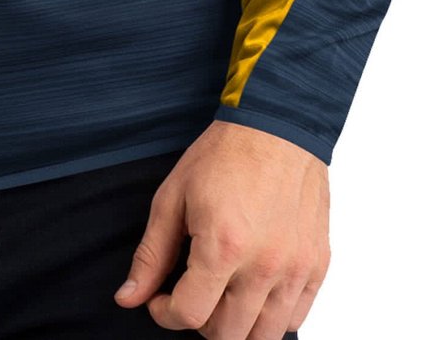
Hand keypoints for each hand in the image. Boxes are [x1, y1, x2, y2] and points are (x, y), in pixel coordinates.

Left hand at [112, 121, 329, 337]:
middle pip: (227, 335)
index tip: (160, 299)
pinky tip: (252, 291)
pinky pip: (294, 320)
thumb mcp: (173, 197)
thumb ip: (151, 254)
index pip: (189, 315)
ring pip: (264, 338)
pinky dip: (270, 318)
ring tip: (221, 295)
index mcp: (224, 246)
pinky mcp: (317, 266)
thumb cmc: (225, 155)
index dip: (165, 314)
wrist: (278, 127)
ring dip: (235, 327)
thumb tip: (128, 298)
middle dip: (199, 322)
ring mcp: (296, 269)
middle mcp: (264, 266)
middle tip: (191, 293)